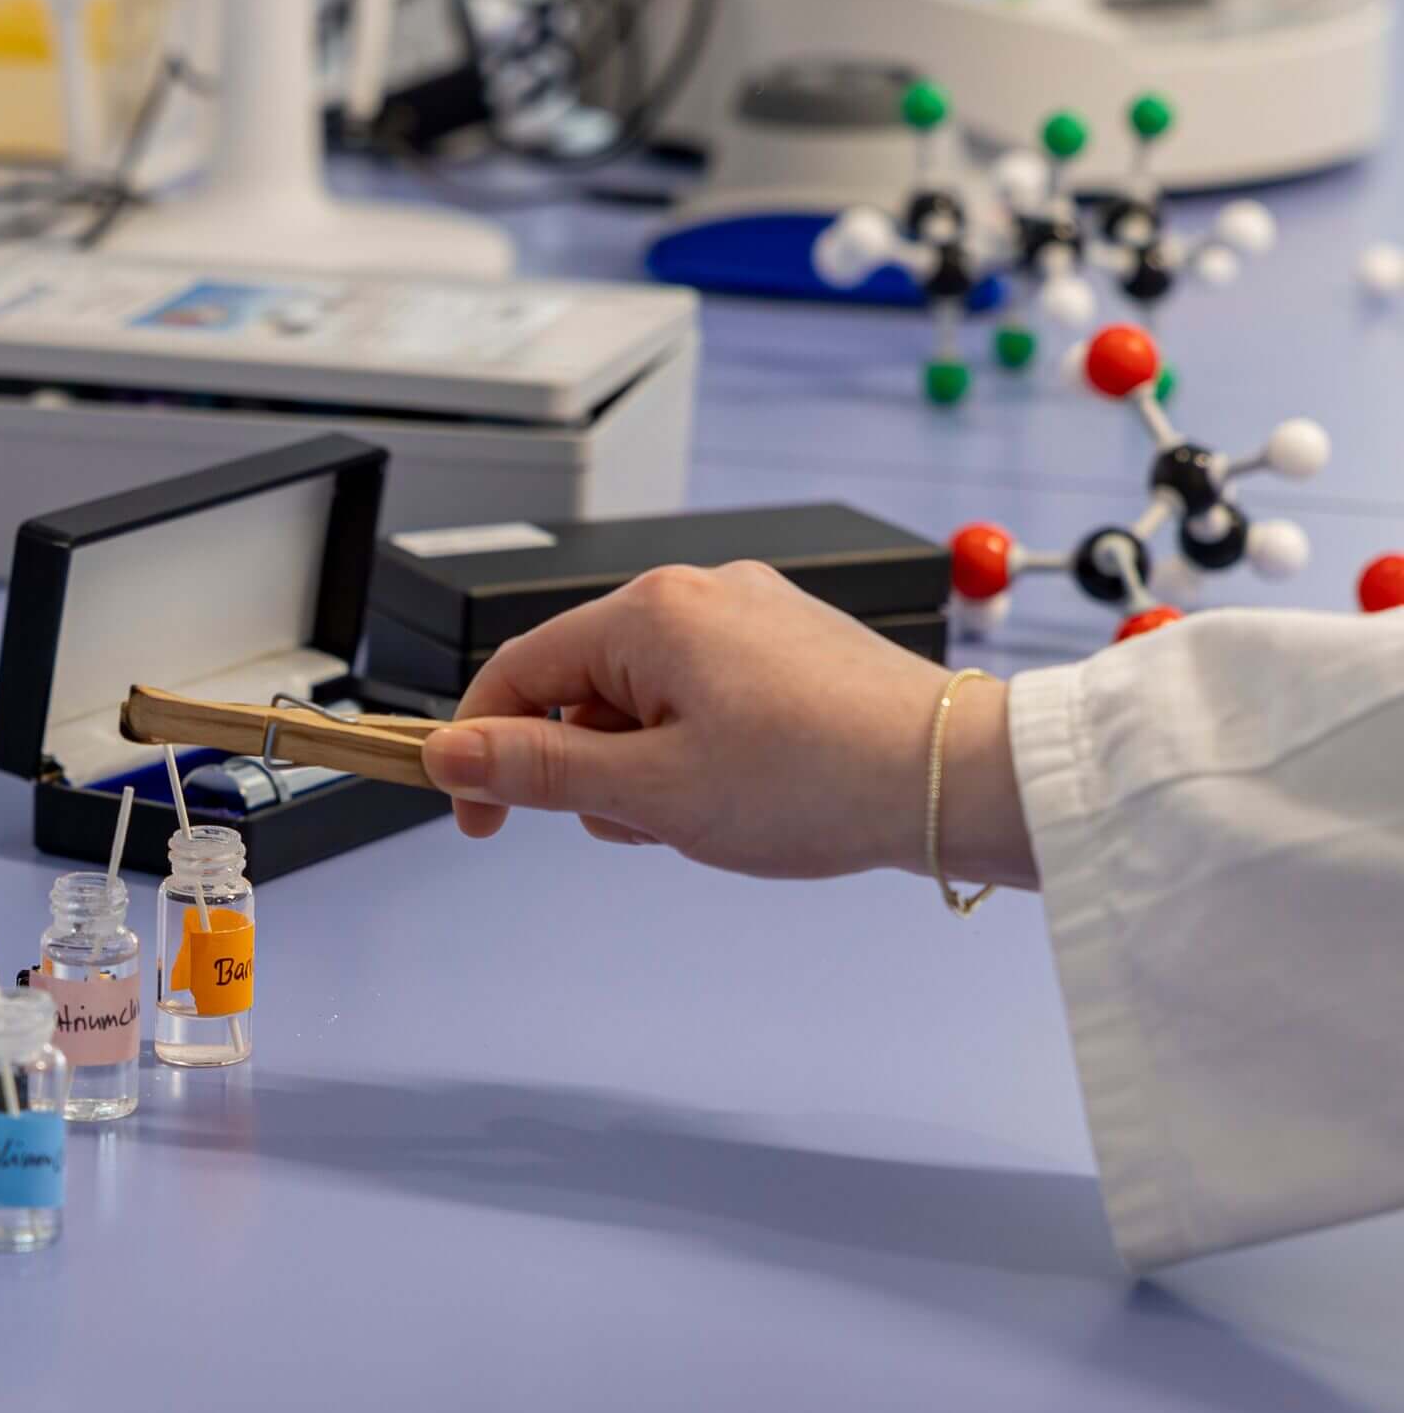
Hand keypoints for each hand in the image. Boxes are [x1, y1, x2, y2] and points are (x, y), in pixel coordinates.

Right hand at [420, 562, 1036, 886]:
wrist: (962, 779)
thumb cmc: (823, 780)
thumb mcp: (650, 792)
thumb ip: (536, 769)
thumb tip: (450, 753)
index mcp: (649, 612)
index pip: (516, 670)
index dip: (482, 749)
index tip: (478, 818)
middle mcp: (696, 591)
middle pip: (582, 685)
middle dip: (594, 766)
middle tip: (651, 821)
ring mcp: (748, 612)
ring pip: (644, 698)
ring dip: (650, 764)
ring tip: (714, 810)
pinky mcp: (789, 641)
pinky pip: (702, 694)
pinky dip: (700, 747)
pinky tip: (748, 790)